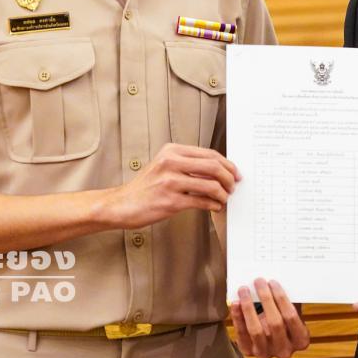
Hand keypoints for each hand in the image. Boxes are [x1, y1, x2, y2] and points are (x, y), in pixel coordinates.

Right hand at [101, 143, 239, 229]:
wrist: (123, 204)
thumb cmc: (145, 187)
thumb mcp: (164, 166)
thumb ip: (188, 165)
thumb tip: (218, 171)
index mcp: (171, 151)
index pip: (209, 153)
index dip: (227, 164)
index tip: (234, 173)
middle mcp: (171, 163)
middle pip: (213, 166)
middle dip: (229, 177)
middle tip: (233, 186)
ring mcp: (170, 182)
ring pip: (210, 184)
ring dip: (223, 193)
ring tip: (224, 198)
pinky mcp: (170, 201)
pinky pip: (201, 201)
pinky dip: (213, 204)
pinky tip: (214, 206)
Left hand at [230, 278, 309, 357]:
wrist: (271, 339)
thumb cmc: (283, 319)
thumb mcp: (293, 312)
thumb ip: (290, 299)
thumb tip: (282, 274)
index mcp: (301, 339)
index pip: (291, 316)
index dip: (281, 298)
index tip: (272, 282)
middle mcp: (285, 350)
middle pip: (275, 322)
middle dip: (265, 298)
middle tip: (258, 281)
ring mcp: (266, 353)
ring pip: (256, 330)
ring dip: (249, 307)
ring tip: (244, 289)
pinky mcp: (249, 351)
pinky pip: (242, 334)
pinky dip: (238, 317)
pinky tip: (236, 303)